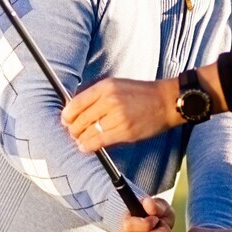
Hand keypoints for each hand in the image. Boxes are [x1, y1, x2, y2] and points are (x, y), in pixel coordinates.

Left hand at [64, 78, 179, 151]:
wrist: (166, 101)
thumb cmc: (142, 94)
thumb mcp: (117, 85)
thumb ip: (98, 96)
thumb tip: (77, 110)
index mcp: (106, 87)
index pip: (76, 103)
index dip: (67, 115)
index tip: (65, 121)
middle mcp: (109, 100)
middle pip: (80, 120)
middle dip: (73, 130)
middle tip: (73, 133)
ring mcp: (117, 116)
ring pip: (88, 132)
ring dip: (80, 139)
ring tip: (80, 141)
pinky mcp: (125, 131)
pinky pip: (100, 141)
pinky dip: (90, 146)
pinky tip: (87, 147)